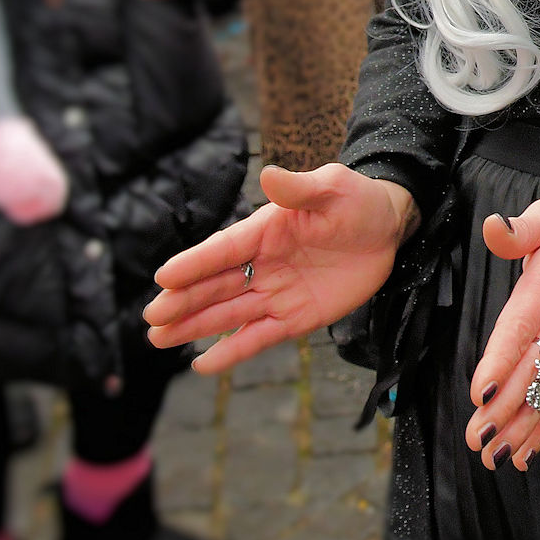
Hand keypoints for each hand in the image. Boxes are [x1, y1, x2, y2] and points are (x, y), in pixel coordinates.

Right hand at [145, 163, 412, 373]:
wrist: (388, 228)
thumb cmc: (356, 200)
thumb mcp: (332, 188)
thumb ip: (299, 188)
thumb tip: (268, 173)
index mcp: (264, 231)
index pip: (223, 249)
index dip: (194, 263)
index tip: (163, 277)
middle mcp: (262, 264)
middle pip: (216, 285)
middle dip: (183, 301)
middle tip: (152, 317)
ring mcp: (276, 293)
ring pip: (229, 314)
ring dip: (195, 327)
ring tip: (158, 339)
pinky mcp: (295, 318)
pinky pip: (259, 337)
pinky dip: (232, 352)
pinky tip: (203, 365)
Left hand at [462, 201, 539, 471]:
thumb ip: (521, 228)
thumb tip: (493, 229)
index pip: (523, 327)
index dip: (503, 360)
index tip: (484, 391)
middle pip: (532, 371)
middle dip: (505, 408)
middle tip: (479, 436)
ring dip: (519, 426)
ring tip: (493, 455)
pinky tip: (523, 454)